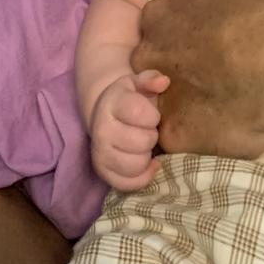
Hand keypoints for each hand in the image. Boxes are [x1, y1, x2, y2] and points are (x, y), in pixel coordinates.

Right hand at [90, 69, 168, 189]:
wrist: (103, 112)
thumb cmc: (129, 97)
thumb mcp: (138, 82)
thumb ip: (151, 79)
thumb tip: (164, 81)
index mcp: (112, 103)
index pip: (141, 114)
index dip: (153, 115)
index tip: (151, 114)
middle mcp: (102, 129)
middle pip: (142, 142)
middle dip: (152, 136)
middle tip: (148, 130)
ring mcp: (99, 153)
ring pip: (136, 165)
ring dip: (146, 156)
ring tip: (144, 145)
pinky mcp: (102, 172)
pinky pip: (128, 184)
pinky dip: (143, 176)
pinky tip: (148, 163)